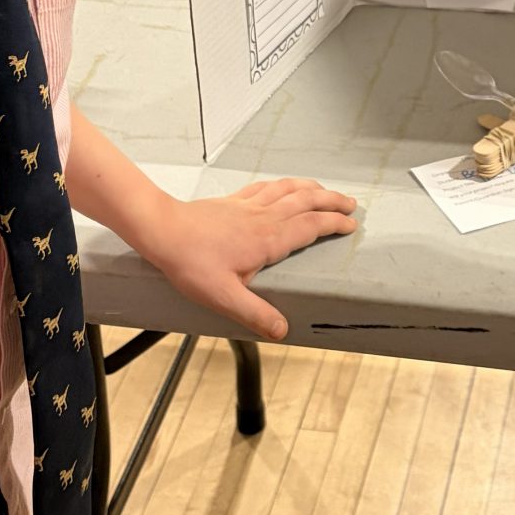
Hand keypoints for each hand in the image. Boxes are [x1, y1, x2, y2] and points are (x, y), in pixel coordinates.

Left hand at [142, 177, 357, 339]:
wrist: (162, 230)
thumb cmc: (191, 263)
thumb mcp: (224, 297)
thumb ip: (255, 314)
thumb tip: (282, 331)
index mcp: (268, 240)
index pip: (310, 227)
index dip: (333, 224)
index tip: (351, 225)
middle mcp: (263, 218)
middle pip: (306, 202)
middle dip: (331, 201)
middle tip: (351, 204)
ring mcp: (248, 206)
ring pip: (289, 190)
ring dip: (312, 188)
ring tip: (326, 190)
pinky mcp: (233, 201)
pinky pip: (266, 187)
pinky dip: (284, 184)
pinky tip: (285, 186)